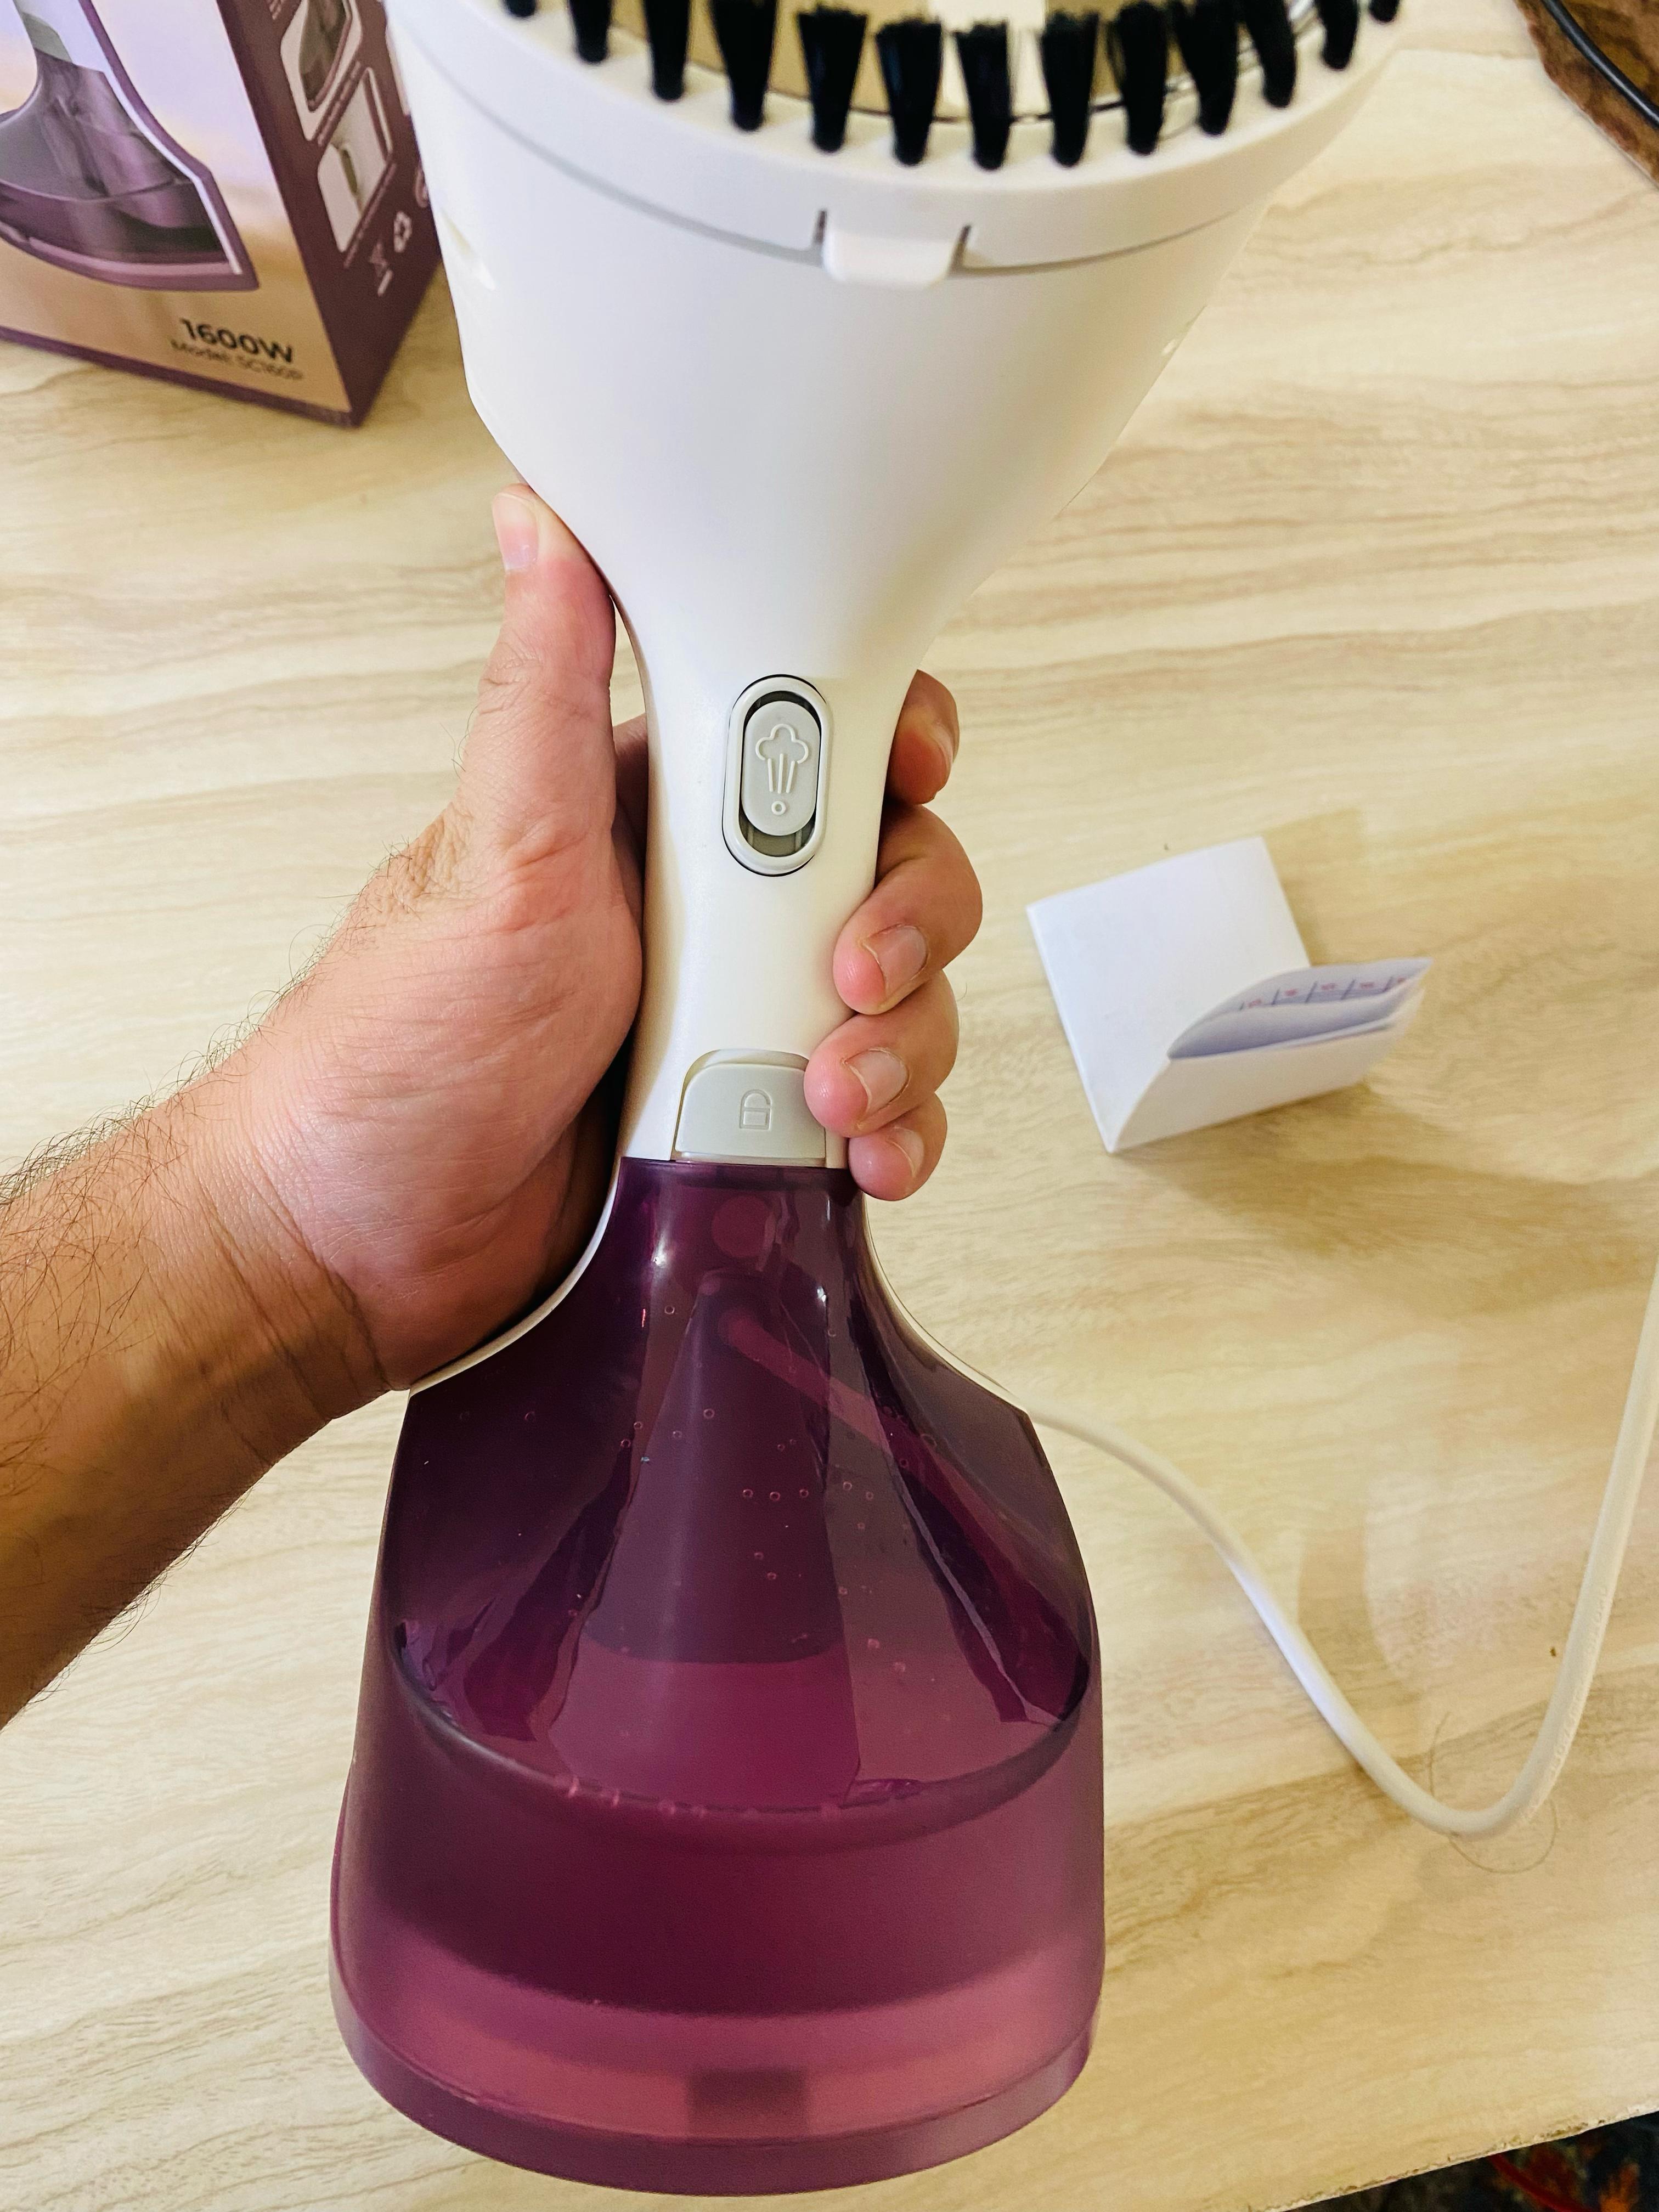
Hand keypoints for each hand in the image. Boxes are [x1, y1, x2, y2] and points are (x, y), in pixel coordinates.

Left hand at [210, 487, 981, 1390]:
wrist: (362, 1249)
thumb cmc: (402, 1048)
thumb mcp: (495, 854)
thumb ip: (547, 697)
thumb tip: (540, 519)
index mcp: (660, 821)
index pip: (817, 744)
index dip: (889, 748)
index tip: (909, 771)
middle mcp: (715, 916)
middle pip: (893, 871)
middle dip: (906, 924)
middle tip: (845, 976)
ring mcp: (743, 1025)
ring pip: (904, 1000)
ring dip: (903, 1045)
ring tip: (825, 1098)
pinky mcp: (757, 1129)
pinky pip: (881, 1114)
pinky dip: (897, 1134)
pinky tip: (864, 1161)